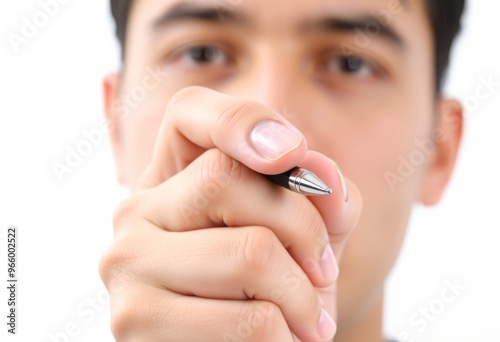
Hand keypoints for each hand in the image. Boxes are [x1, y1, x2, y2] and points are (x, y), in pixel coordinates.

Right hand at [99, 87, 361, 340]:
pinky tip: (279, 341)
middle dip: (304, 229)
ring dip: (304, 296)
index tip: (293, 153)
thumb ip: (321, 199)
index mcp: (170, 177)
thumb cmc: (269, 289)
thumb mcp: (301, 237)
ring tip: (308, 319)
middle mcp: (135, 210)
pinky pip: (250, 321)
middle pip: (226, 179)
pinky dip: (287, 338)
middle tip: (325, 272)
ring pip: (250, 253)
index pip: (188, 113)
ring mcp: (126, 262)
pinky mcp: (135, 320)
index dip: (241, 120)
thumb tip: (324, 177)